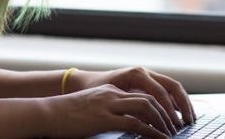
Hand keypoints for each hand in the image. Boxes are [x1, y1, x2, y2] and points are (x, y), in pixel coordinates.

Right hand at [46, 83, 175, 137]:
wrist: (47, 113)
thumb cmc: (66, 116)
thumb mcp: (91, 110)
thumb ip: (109, 113)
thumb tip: (125, 124)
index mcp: (112, 91)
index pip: (144, 94)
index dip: (160, 105)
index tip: (171, 117)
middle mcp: (114, 94)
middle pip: (150, 98)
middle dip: (167, 113)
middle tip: (177, 126)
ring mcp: (109, 104)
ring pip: (146, 107)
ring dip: (161, 121)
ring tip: (170, 134)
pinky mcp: (103, 118)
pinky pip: (133, 123)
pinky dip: (149, 131)